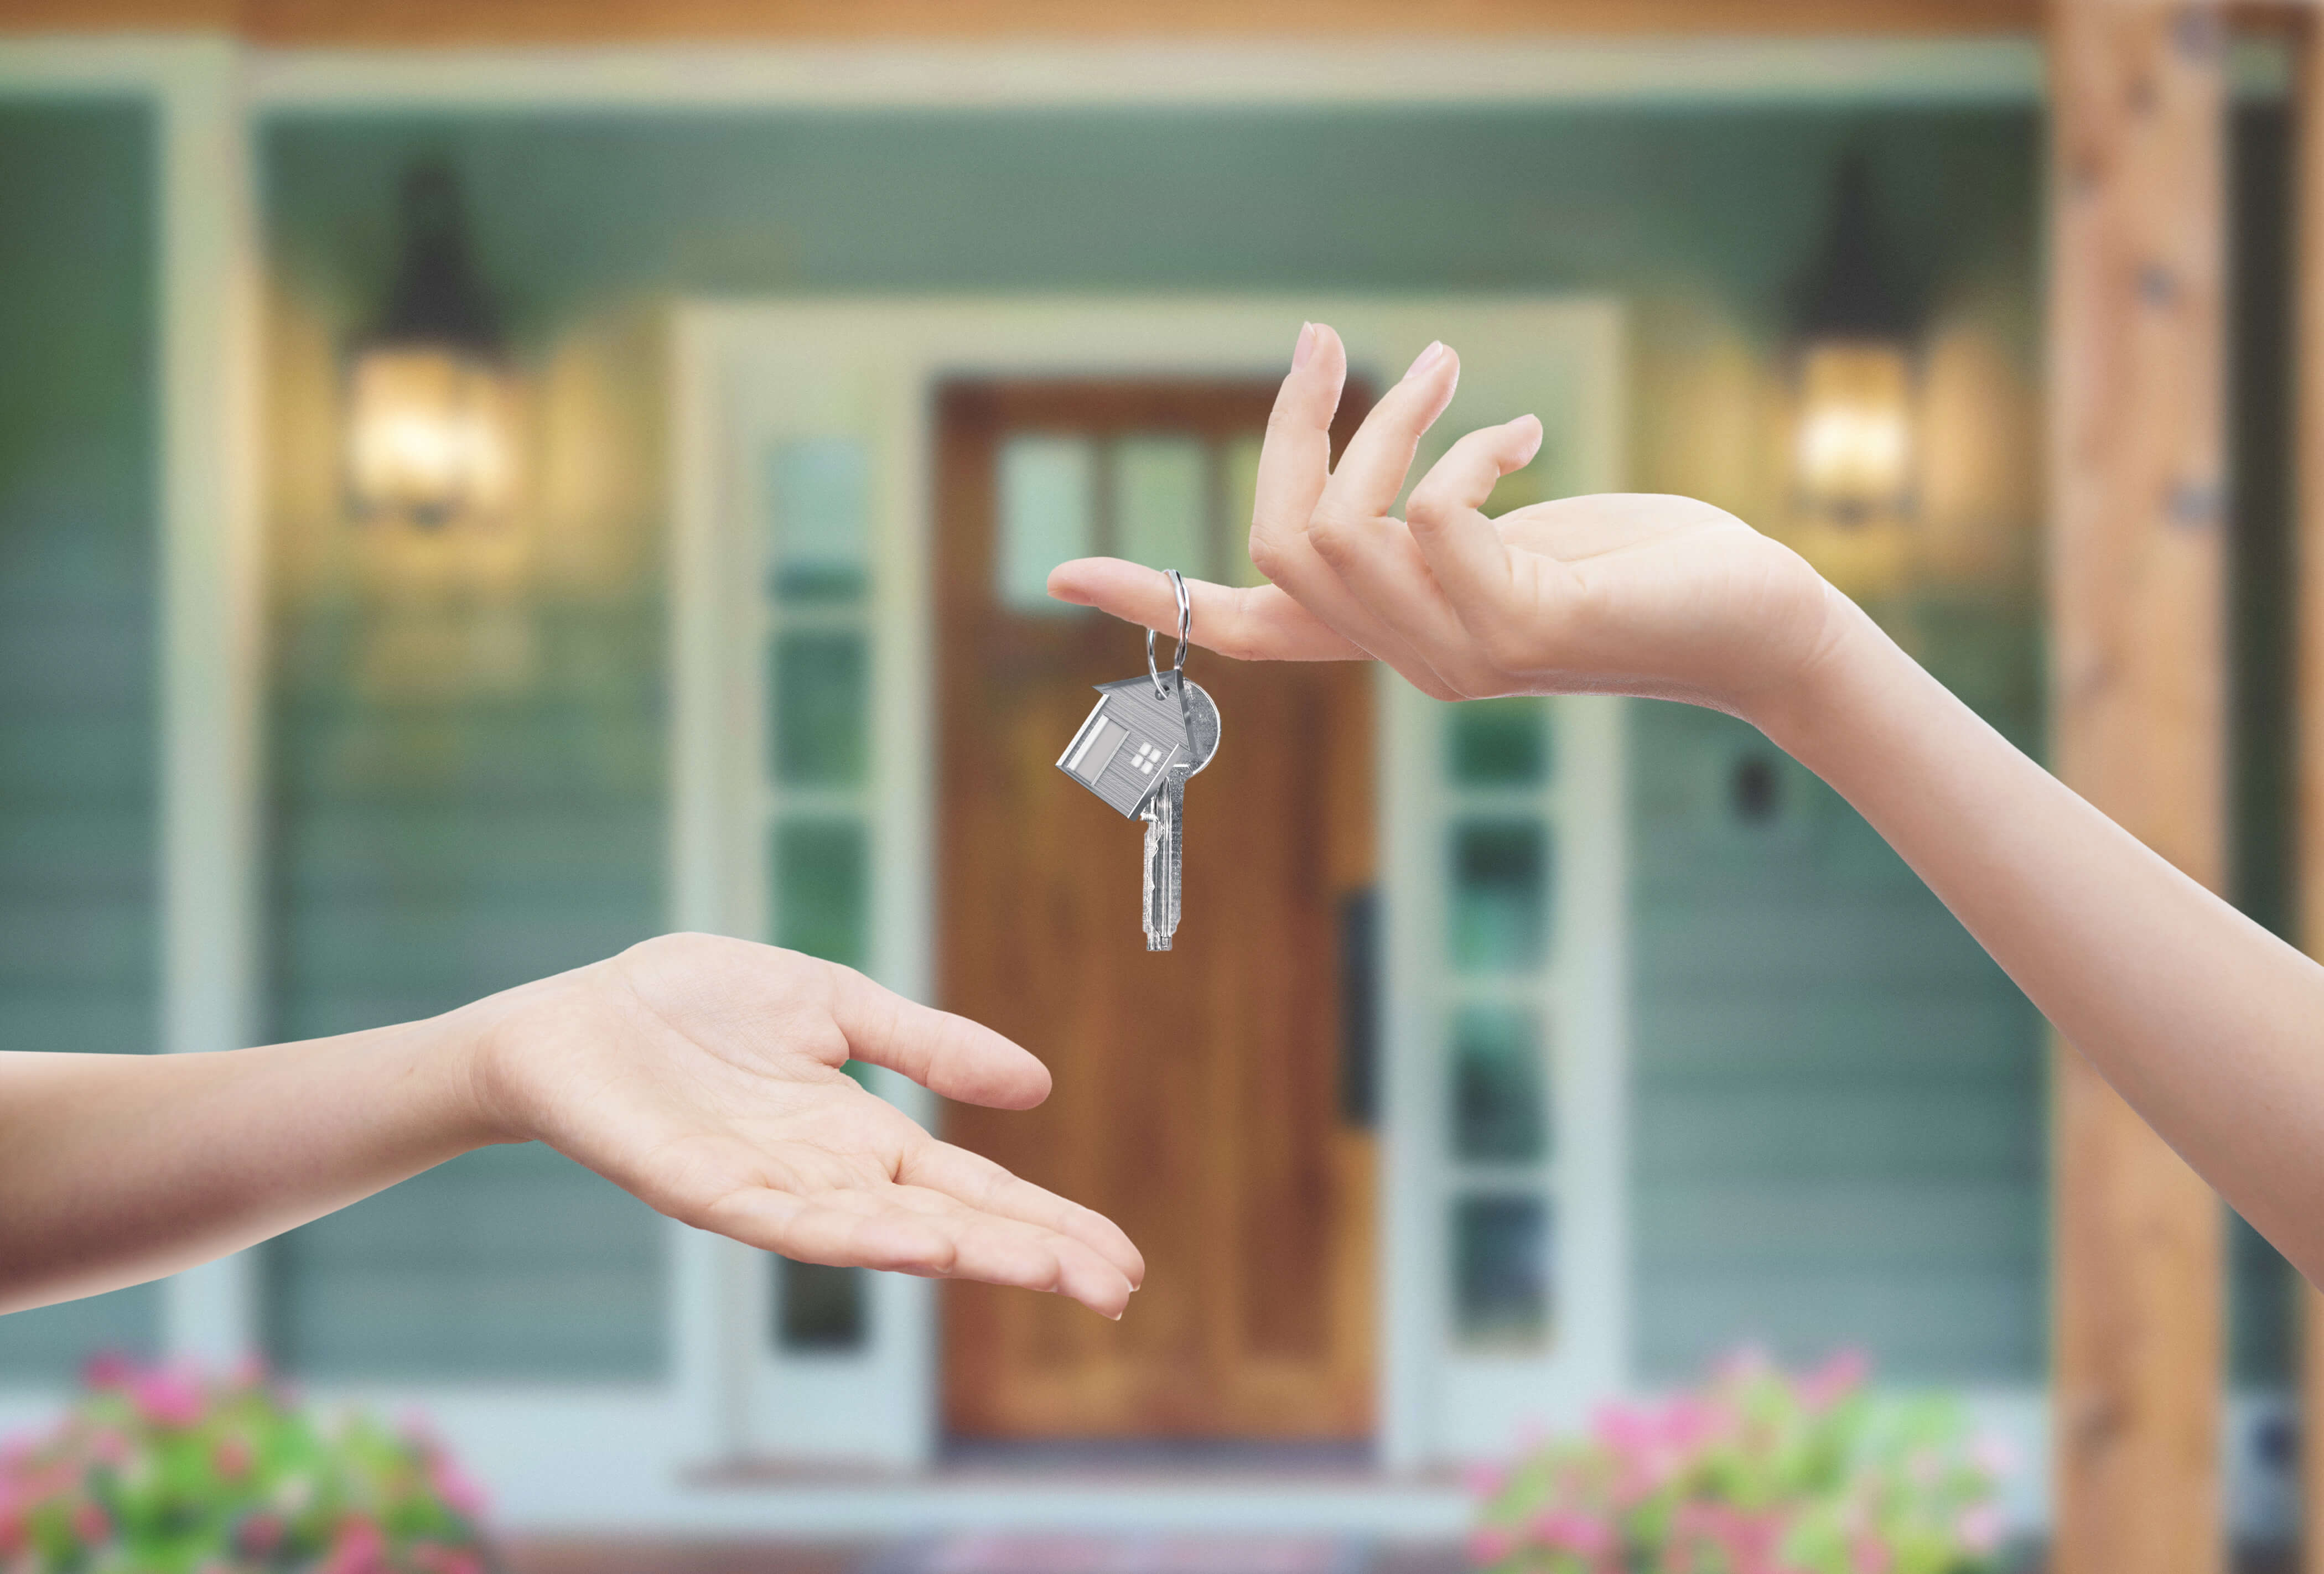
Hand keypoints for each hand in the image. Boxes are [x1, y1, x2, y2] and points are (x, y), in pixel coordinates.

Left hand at [462, 933, 1143, 1317]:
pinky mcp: (706, 1190)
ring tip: (1041, 1270)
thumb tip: (1037, 1084)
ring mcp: (771, 1191)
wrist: (575, 1018)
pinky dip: (857, 1236)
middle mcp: (829, 1178)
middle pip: (949, 1226)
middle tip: (1116, 1288)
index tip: (1120, 1257)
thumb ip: (927, 1045)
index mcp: (864, 1137)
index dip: (1046, 1222)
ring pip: (883, 1238)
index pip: (976, 1190)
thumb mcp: (837, 1005)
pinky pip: (789, 1223)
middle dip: (1031, 1256)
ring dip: (965, 1256)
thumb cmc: (695, 1008)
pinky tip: (916, 1243)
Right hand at [1047, 322, 1844, 723]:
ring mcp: (1457, 657)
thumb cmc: (1640, 570)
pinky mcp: (1517, 630)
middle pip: (1277, 545)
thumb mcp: (1509, 538)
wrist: (1752, 624)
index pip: (1247, 631)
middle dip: (1290, 431)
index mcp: (1393, 637)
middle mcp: (1409, 661)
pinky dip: (1462, 455)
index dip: (1152, 601)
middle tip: (1320, 345)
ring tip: (1446, 370)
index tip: (1061, 579)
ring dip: (1387, 425)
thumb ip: (1431, 525)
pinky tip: (1524, 437)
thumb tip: (1378, 489)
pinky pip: (1429, 520)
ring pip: (1343, 530)